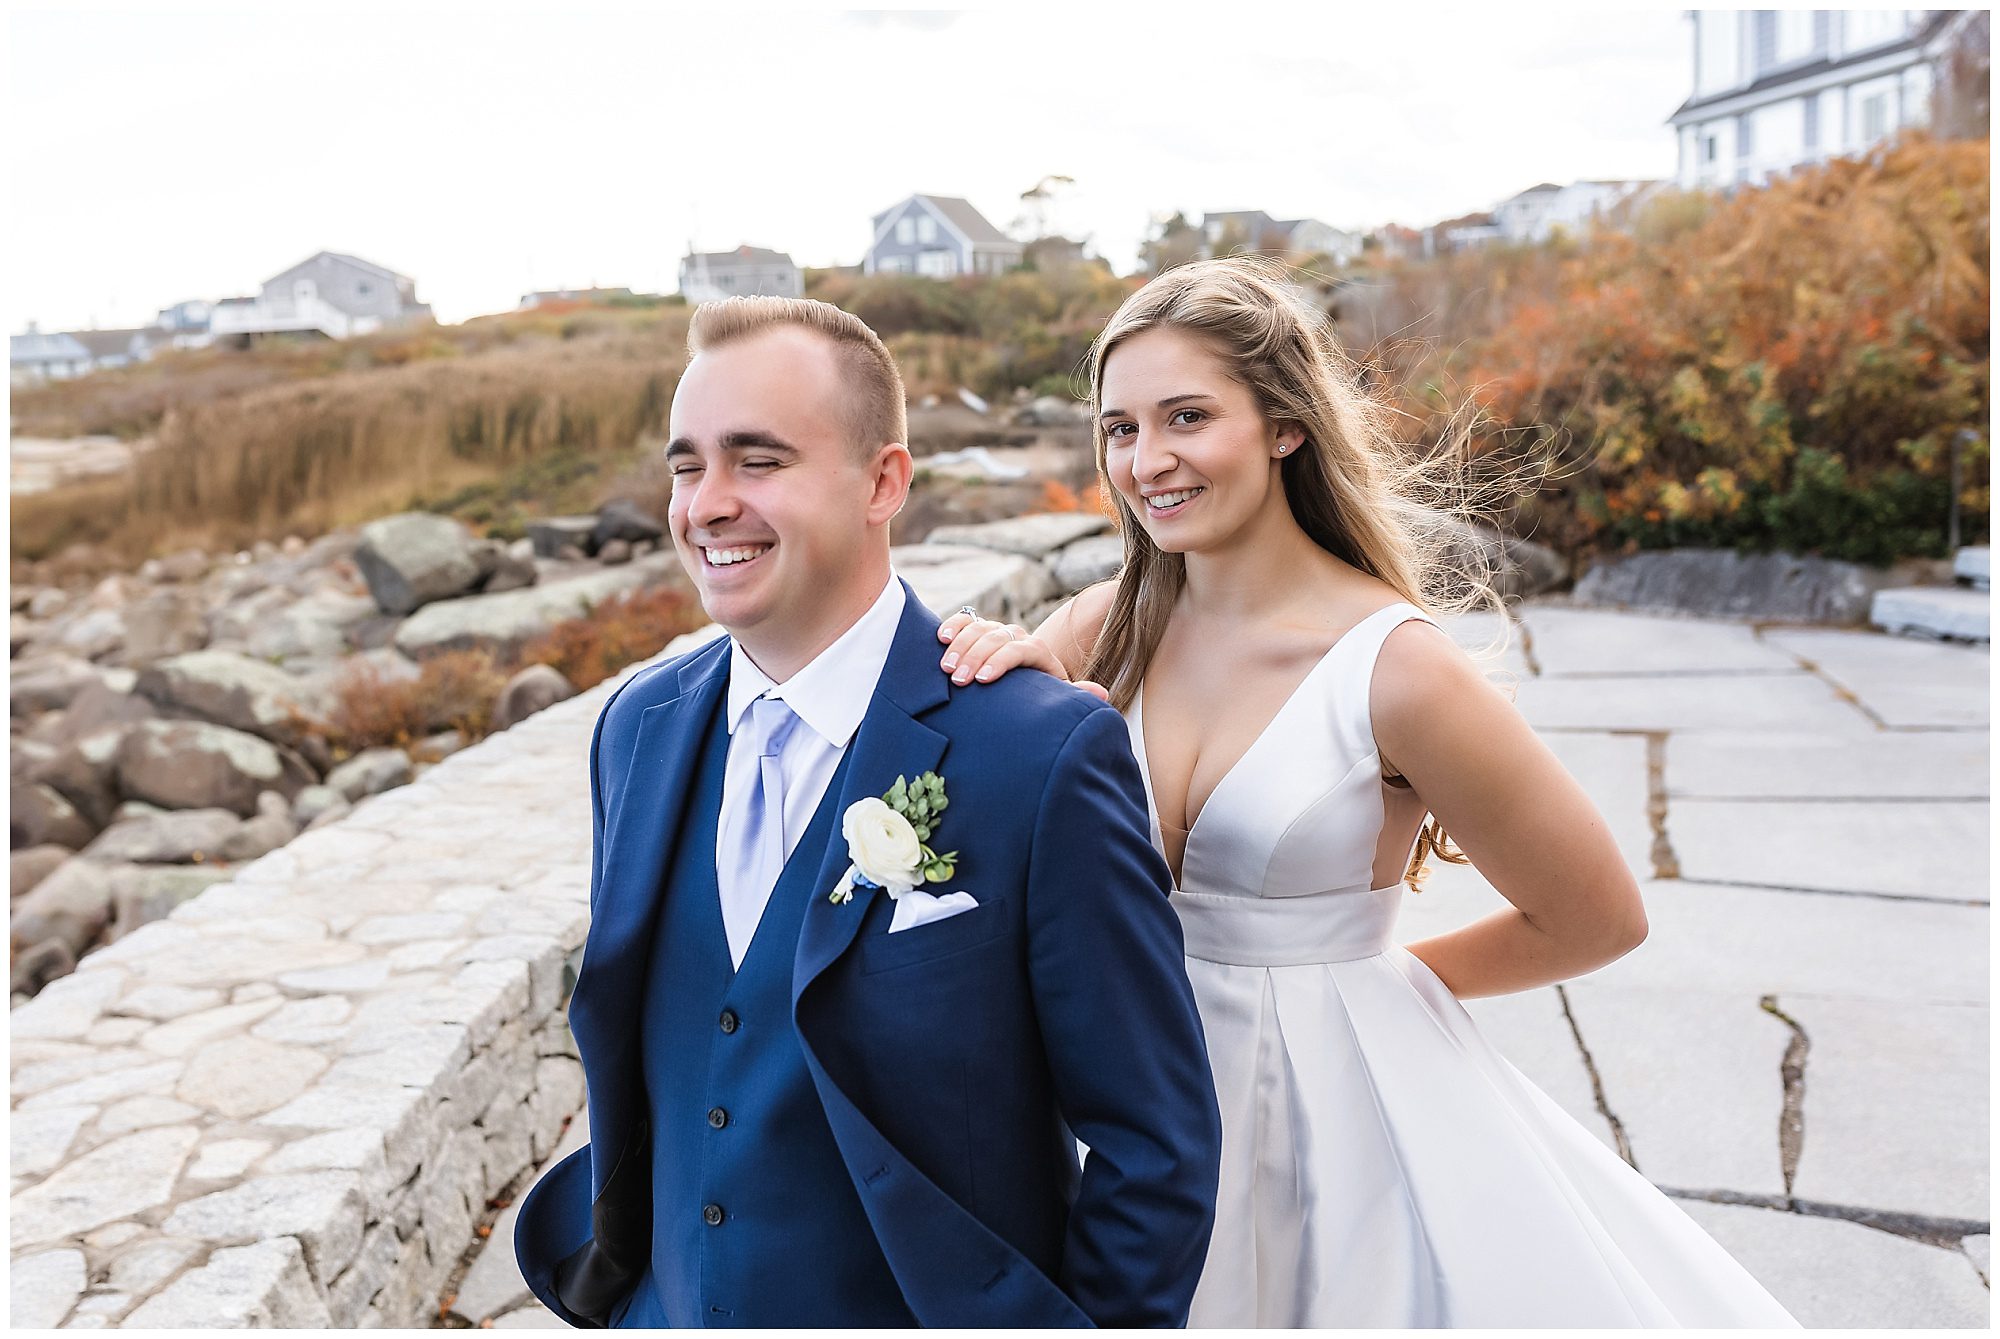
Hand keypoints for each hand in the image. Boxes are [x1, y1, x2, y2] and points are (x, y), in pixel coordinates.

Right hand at [936, 609, 1109, 700]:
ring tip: (946, 668)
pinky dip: (953, 626)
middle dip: (974, 657)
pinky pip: (965, 621)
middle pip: (995, 638)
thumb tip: (1102, 695)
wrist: (1027, 686)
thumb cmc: (1041, 697)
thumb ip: (1077, 694)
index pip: (1019, 649)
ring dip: (960, 645)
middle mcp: (1018, 636)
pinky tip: (940, 639)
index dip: (1000, 662)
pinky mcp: (979, 631)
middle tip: (958, 680)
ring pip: (979, 627)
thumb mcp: (1059, 697)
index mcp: (1038, 652)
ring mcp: (997, 631)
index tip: (982, 681)